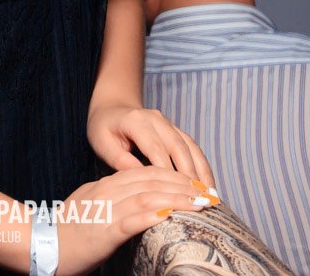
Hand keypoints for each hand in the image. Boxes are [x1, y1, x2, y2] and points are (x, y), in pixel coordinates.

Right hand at [53, 165, 215, 275]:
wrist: (41, 243)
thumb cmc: (66, 230)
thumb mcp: (89, 205)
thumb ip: (110, 197)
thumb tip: (134, 200)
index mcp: (106, 185)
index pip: (146, 173)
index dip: (173, 176)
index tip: (195, 183)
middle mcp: (108, 192)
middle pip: (152, 180)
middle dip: (184, 184)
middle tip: (207, 191)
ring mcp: (106, 210)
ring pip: (148, 196)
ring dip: (178, 198)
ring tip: (200, 203)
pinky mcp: (104, 230)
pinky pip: (133, 219)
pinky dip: (154, 216)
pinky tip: (171, 216)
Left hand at [88, 103, 213, 187]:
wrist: (113, 108)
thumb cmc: (104, 128)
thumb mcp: (102, 142)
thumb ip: (118, 159)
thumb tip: (138, 177)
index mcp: (137, 121)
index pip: (155, 148)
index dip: (166, 171)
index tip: (174, 194)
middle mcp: (157, 119)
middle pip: (178, 147)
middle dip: (189, 174)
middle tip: (197, 200)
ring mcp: (169, 123)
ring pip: (190, 147)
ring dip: (201, 171)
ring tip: (208, 196)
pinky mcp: (176, 130)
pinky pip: (193, 147)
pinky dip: (202, 166)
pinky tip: (207, 184)